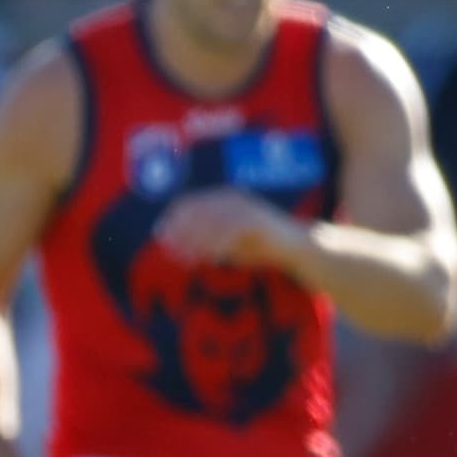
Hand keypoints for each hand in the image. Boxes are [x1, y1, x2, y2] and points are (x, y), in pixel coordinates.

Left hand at [154, 189, 305, 270]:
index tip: (159, 231)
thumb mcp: (227, 242)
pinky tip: (201, 259)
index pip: (190, 201)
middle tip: (164, 245)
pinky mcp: (256, 222)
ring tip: (179, 256)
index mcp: (225, 197)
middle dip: (178, 228)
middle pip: (196, 210)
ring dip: (191, 240)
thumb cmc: (260, 244)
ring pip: (209, 223)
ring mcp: (245, 208)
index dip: (172, 215)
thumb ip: (205, 241)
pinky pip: (226, 235)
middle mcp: (233, 198)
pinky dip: (211, 247)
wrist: (296, 247)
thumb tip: (177, 245)